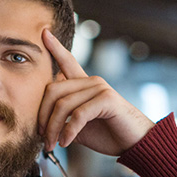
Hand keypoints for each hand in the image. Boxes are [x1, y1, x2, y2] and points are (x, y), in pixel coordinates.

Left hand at [38, 29, 154, 155]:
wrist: (136, 143)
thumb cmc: (109, 134)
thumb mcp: (80, 128)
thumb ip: (64, 121)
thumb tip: (43, 127)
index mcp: (85, 85)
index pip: (67, 62)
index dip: (55, 48)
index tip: (44, 32)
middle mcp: (92, 82)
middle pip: (53, 90)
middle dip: (43, 116)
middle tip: (41, 136)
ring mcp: (100, 88)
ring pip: (63, 105)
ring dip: (53, 128)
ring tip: (51, 144)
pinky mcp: (106, 99)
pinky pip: (77, 115)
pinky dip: (68, 131)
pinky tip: (65, 142)